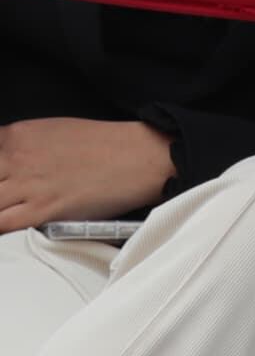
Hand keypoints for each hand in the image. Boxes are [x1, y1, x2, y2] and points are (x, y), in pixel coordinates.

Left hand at [0, 117, 175, 232]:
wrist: (140, 156)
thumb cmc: (105, 144)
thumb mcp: (53, 130)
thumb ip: (22, 145)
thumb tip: (6, 162)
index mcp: (17, 135)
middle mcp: (16, 158)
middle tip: (1, 193)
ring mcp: (28, 185)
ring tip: (3, 206)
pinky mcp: (44, 209)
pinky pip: (2, 223)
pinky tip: (4, 225)